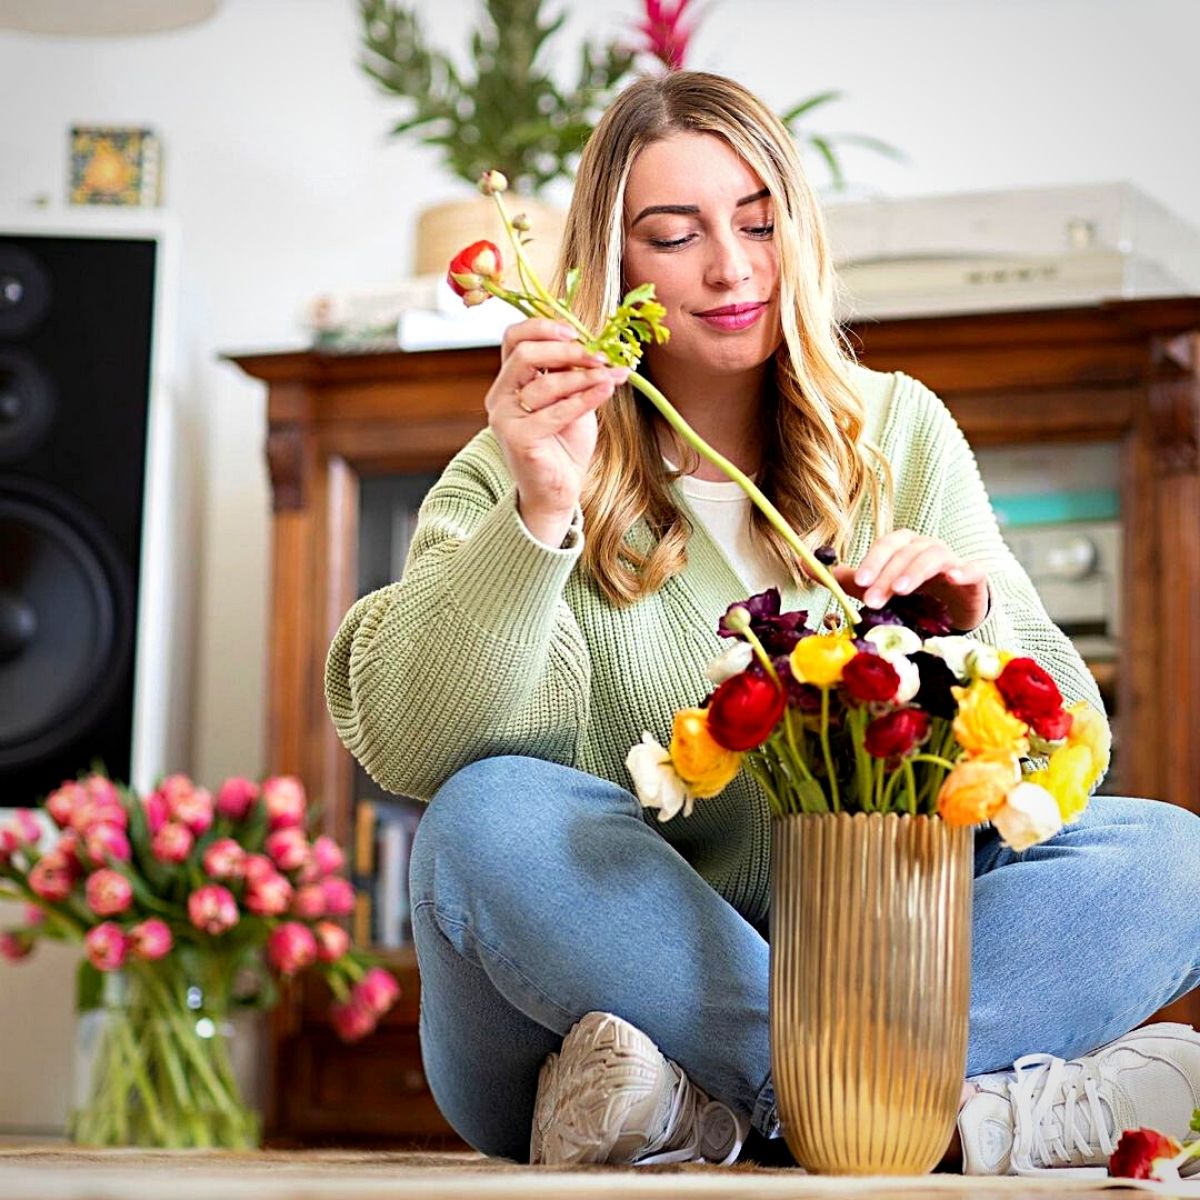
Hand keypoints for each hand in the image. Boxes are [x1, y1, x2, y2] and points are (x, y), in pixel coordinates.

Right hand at [486, 318, 629, 545]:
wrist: (559, 491)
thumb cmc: (564, 445)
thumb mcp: (570, 399)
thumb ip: (572, 373)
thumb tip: (595, 343)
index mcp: (509, 381)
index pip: (514, 339)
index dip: (542, 327)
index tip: (574, 332)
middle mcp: (500, 396)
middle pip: (525, 355)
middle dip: (567, 351)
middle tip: (600, 356)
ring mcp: (504, 418)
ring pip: (545, 384)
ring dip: (584, 377)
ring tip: (612, 375)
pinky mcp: (517, 439)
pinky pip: (555, 412)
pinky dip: (585, 399)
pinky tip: (606, 390)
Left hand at [824, 531, 989, 631]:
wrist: (953, 609)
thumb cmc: (912, 593)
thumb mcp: (876, 585)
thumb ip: (844, 577)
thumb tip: (802, 564)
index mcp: (902, 546)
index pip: (887, 546)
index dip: (873, 561)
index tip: (860, 582)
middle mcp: (926, 547)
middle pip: (906, 553)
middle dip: (888, 575)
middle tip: (874, 599)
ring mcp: (951, 560)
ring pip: (933, 558)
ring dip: (915, 572)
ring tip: (902, 591)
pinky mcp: (973, 578)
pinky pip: (973, 570)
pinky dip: (965, 571)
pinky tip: (956, 578)